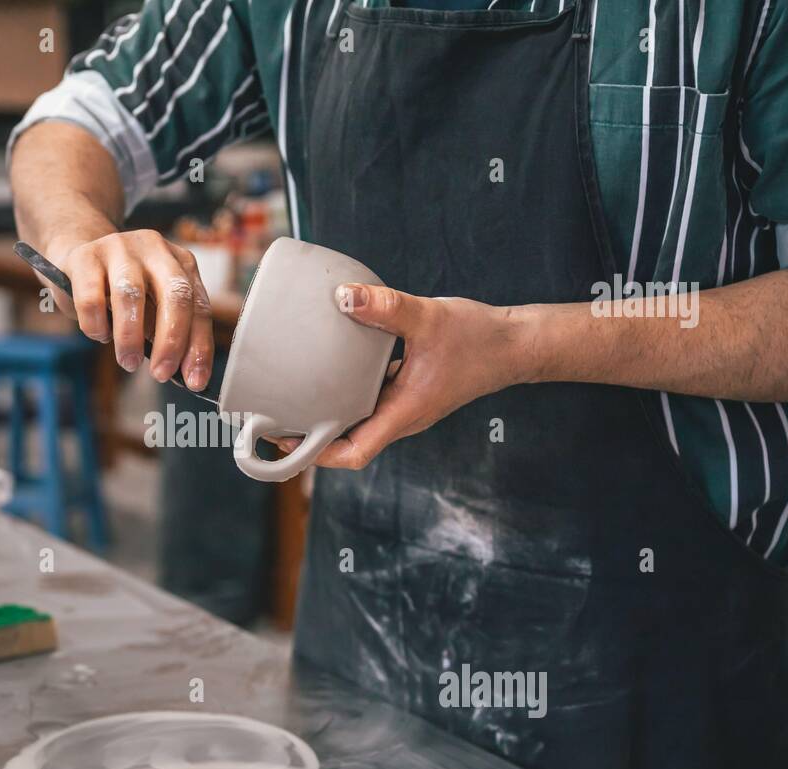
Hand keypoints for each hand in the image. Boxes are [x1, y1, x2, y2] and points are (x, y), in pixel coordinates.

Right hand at [45, 229, 214, 389]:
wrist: (76, 260)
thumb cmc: (121, 291)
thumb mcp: (152, 307)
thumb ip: (169, 332)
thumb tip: (185, 373)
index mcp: (181, 262)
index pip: (199, 307)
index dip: (199, 346)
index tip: (194, 381)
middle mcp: (155, 249)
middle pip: (175, 295)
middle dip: (171, 341)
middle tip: (161, 374)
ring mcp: (120, 248)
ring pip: (131, 295)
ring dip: (131, 338)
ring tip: (128, 362)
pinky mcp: (85, 256)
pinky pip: (92, 298)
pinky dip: (96, 325)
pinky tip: (99, 334)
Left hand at [271, 283, 534, 468]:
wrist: (515, 344)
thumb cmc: (479, 338)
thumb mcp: (430, 318)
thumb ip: (387, 307)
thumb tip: (342, 296)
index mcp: (404, 413)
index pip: (355, 453)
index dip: (316, 454)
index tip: (284, 441)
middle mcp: (401, 417)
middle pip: (348, 443)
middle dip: (310, 438)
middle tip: (271, 418)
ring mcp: (404, 406)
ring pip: (357, 423)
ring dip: (326, 417)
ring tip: (289, 398)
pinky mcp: (407, 391)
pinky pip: (369, 400)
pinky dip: (345, 394)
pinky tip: (327, 371)